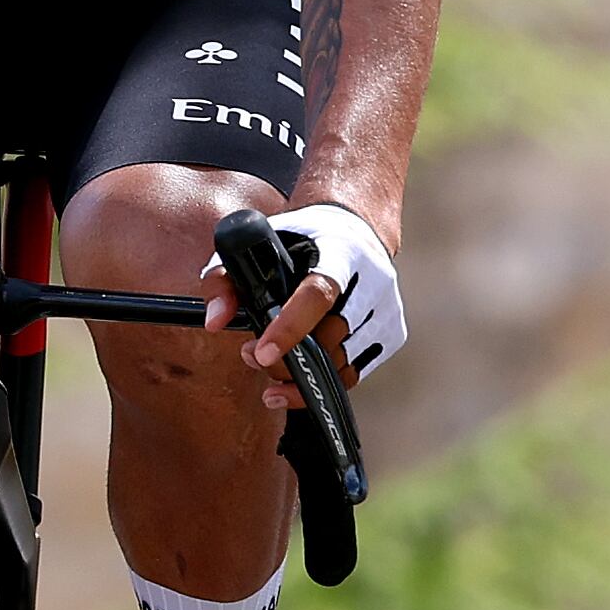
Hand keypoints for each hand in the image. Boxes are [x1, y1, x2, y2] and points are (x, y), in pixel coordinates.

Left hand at [201, 203, 405, 413]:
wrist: (356, 230)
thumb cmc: (300, 239)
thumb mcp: (258, 243)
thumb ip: (226, 277)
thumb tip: (216, 321)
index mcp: (341, 251)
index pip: (318, 294)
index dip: (290, 327)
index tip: (261, 353)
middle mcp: (372, 281)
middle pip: (328, 338)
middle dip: (286, 359)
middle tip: (252, 356)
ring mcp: (387, 309)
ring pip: (342, 364)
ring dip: (303, 376)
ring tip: (271, 362)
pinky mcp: (393, 333)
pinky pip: (356, 372)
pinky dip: (325, 379)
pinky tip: (302, 371)